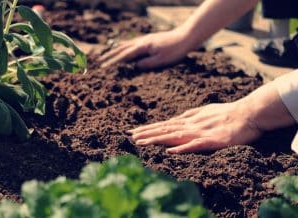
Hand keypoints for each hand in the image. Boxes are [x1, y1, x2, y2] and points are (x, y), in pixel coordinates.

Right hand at [99, 29, 191, 68]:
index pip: (125, 56)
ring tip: (108, 54)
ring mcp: (145, 39)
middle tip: (101, 62)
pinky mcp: (149, 39)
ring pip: (127, 44)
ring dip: (116, 50)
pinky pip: (133, 42)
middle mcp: (142, 41)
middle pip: (122, 49)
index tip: (105, 67)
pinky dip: (125, 45)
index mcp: (143, 47)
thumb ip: (146, 64)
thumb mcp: (161, 60)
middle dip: (111, 56)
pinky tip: (125, 47)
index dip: (114, 62)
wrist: (185, 37)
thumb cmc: (174, 50)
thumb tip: (134, 67)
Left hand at [129, 83, 294, 153]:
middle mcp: (192, 126)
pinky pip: (196, 145)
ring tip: (141, 143)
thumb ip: (191, 115)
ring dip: (157, 139)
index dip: (149, 129)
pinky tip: (170, 152)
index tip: (134, 132)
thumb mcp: (205, 111)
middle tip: (130, 136)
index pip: (165, 125)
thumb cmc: (228, 112)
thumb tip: (177, 118)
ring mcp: (201, 133)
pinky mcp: (213, 141)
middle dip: (147, 133)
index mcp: (190, 120)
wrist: (249, 113)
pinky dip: (182, 148)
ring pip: (175, 136)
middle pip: (165, 130)